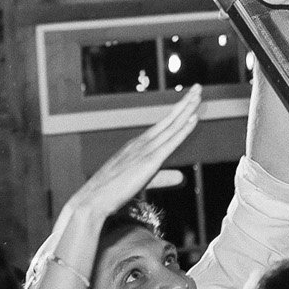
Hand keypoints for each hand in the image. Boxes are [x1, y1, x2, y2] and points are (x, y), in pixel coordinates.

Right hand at [71, 87, 203, 224]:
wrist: (91, 201)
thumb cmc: (112, 193)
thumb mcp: (142, 181)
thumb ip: (164, 177)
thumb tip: (182, 177)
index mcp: (137, 145)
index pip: (163, 125)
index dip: (178, 111)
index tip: (190, 98)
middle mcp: (141, 143)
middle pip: (169, 120)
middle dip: (185, 102)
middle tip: (198, 87)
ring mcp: (145, 150)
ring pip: (171, 126)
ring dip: (187, 109)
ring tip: (198, 94)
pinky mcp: (149, 162)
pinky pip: (171, 142)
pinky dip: (183, 129)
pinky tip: (194, 118)